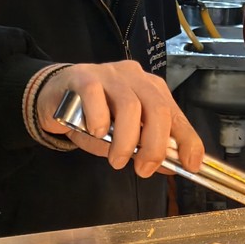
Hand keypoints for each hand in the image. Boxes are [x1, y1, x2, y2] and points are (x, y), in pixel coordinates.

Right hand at [35, 62, 204, 176]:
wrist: (52, 96)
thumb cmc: (93, 117)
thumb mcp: (122, 135)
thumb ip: (144, 146)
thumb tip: (171, 166)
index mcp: (152, 90)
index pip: (176, 115)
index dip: (187, 140)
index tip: (191, 164)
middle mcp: (136, 78)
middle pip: (157, 109)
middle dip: (155, 145)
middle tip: (144, 169)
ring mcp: (110, 74)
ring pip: (129, 105)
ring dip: (126, 140)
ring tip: (117, 160)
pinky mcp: (84, 76)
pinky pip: (95, 96)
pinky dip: (99, 119)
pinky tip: (96, 133)